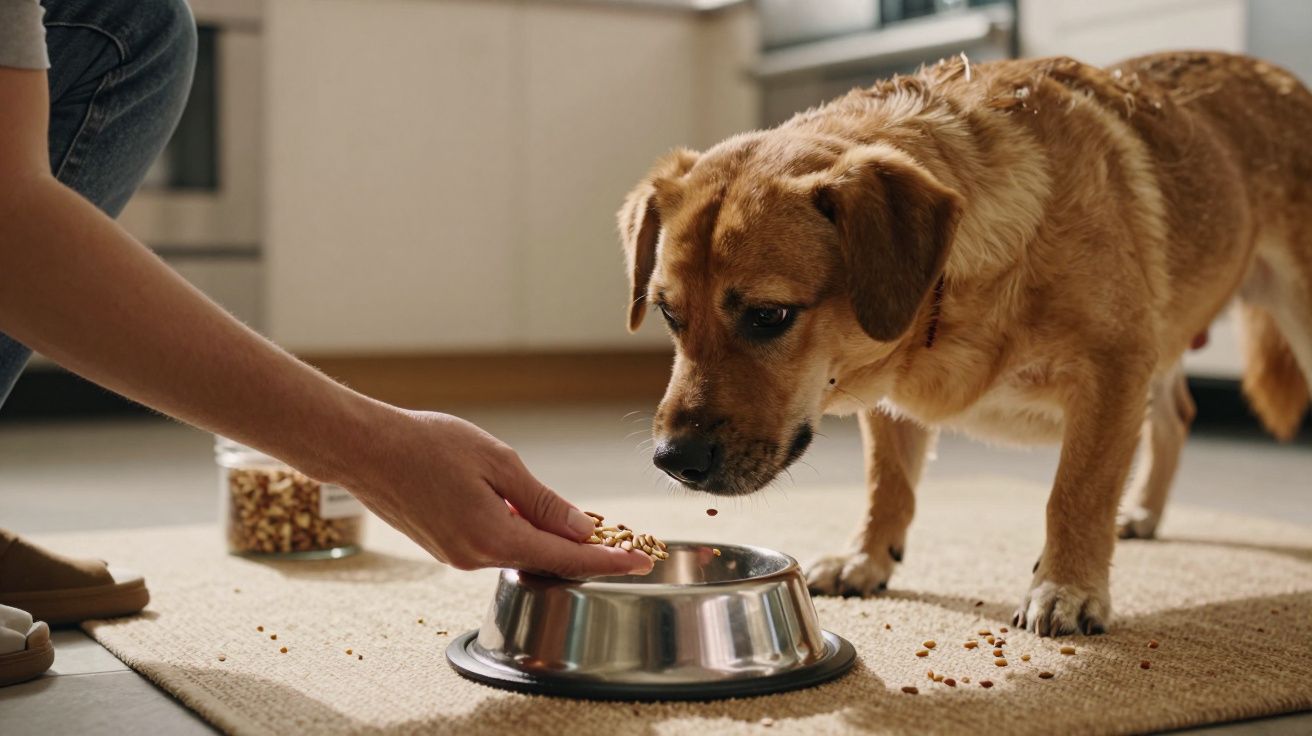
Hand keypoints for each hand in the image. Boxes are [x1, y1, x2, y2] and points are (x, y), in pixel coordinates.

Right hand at [339, 407, 652, 578]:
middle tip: (621, 540)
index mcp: (494, 537)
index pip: (566, 557)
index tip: (641, 562)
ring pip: (519, 552)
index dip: (608, 561)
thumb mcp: (498, 462)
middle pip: (545, 560)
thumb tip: (582, 528)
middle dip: (583, 551)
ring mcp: (457, 557)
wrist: (363, 450)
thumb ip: (543, 501)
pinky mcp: (445, 549)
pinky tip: (528, 514)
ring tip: (578, 523)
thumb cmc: (427, 445)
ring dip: (548, 539)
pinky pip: (495, 545)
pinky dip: (519, 534)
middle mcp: (475, 558)